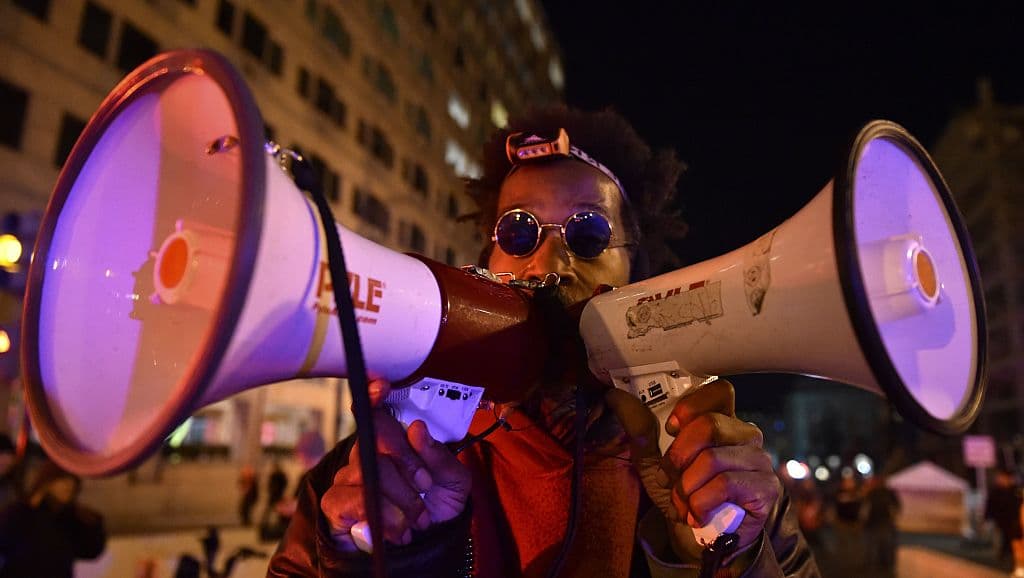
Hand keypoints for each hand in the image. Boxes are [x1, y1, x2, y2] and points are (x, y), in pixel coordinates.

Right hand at [320, 379, 471, 551]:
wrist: (428, 546)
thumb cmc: (438, 506)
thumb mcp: (453, 481)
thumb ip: (439, 456)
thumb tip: (416, 429)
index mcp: (395, 441)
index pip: (376, 411)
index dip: (373, 395)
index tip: (382, 386)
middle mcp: (367, 452)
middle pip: (376, 439)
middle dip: (407, 465)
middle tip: (425, 488)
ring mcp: (348, 476)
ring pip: (369, 471)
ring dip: (401, 498)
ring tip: (417, 518)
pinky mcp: (335, 503)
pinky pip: (353, 498)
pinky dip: (383, 515)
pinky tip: (397, 528)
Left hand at [605, 379, 777, 563]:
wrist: (699, 540)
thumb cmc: (682, 494)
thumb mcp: (653, 461)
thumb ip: (639, 429)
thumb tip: (616, 396)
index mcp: (723, 421)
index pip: (720, 391)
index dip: (692, 405)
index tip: (670, 428)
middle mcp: (746, 435)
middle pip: (711, 424)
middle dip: (679, 455)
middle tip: (671, 477)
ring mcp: (759, 461)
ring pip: (713, 459)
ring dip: (686, 486)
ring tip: (683, 502)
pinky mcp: (765, 488)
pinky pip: (725, 485)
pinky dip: (701, 503)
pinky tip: (698, 514)